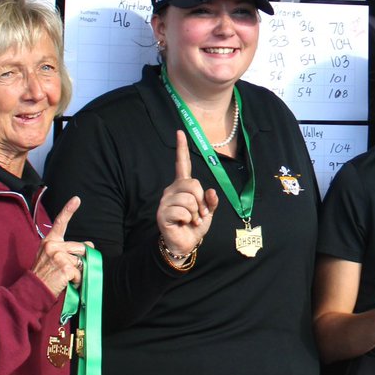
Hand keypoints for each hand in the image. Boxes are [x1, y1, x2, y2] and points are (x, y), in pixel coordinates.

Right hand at [31, 196, 90, 294]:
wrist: (33, 290)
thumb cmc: (44, 274)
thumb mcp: (53, 258)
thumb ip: (69, 250)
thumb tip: (91, 244)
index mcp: (49, 241)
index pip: (60, 223)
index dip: (69, 210)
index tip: (77, 199)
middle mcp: (53, 245)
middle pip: (81, 247)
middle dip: (80, 259)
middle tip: (66, 269)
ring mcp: (58, 256)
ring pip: (82, 261)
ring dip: (78, 272)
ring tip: (64, 277)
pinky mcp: (64, 267)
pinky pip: (80, 273)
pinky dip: (77, 281)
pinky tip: (66, 283)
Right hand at [157, 131, 218, 257]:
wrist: (185, 243)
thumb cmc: (195, 225)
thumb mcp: (209, 211)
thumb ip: (211, 201)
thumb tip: (211, 191)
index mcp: (183, 186)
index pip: (182, 164)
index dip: (181, 148)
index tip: (180, 132)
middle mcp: (172, 190)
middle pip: (193, 184)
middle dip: (202, 201)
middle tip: (200, 214)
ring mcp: (166, 201)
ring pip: (189, 198)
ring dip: (196, 213)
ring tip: (192, 219)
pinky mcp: (163, 213)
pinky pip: (183, 210)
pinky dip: (189, 219)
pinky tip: (184, 223)